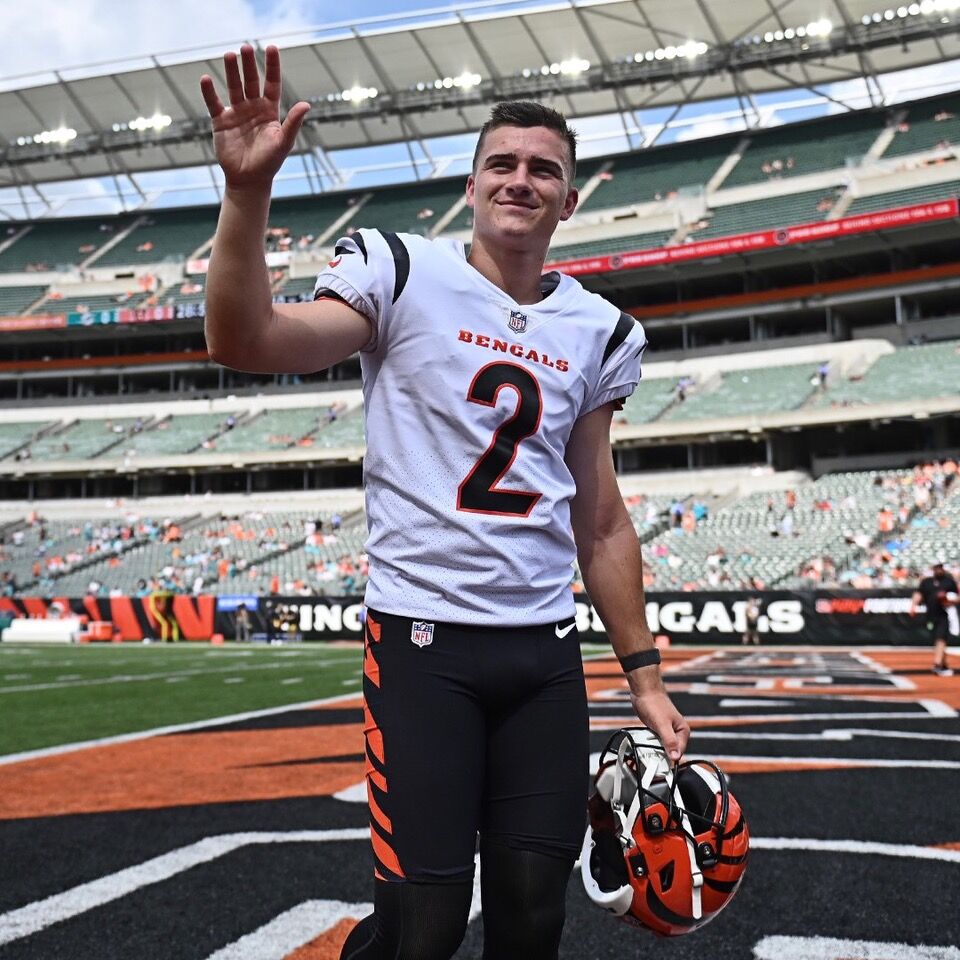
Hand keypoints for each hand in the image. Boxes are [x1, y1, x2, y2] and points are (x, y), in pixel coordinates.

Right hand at [200, 44, 309, 190]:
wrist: (249, 180)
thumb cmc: (269, 163)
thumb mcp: (283, 142)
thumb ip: (293, 123)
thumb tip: (306, 105)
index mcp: (270, 111)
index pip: (272, 83)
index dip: (272, 66)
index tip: (271, 47)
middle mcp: (253, 108)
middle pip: (251, 81)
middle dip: (248, 64)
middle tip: (245, 47)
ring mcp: (236, 113)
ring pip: (233, 87)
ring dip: (231, 72)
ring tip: (229, 55)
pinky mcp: (220, 122)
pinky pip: (213, 103)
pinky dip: (209, 92)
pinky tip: (206, 79)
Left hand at [627, 674, 689, 762]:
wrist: (644, 691)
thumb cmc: (654, 703)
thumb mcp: (662, 724)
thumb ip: (669, 741)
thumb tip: (675, 757)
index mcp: (683, 731)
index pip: (679, 753)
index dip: (670, 760)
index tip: (661, 767)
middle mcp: (676, 732)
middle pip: (670, 752)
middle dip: (661, 754)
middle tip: (651, 757)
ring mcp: (667, 731)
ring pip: (662, 747)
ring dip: (654, 749)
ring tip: (647, 746)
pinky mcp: (657, 729)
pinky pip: (654, 741)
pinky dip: (649, 743)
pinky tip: (644, 741)